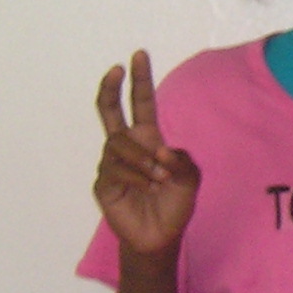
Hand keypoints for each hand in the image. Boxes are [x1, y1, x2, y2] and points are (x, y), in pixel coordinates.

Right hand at [94, 51, 198, 255]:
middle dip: (111, 88)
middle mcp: (127, 147)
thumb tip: (160, 149)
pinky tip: (147, 188)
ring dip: (142, 159)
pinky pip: (115, 169)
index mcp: (149, 140)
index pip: (141, 104)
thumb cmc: (174, 205)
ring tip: (159, 178)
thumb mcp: (190, 180)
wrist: (160, 236)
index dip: (139, 81)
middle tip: (115, 69)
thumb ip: (183, 162)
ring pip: (119, 145)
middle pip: (110, 111)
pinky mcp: (103, 182)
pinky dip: (136, 177)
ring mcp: (111, 164)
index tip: (138, 55)